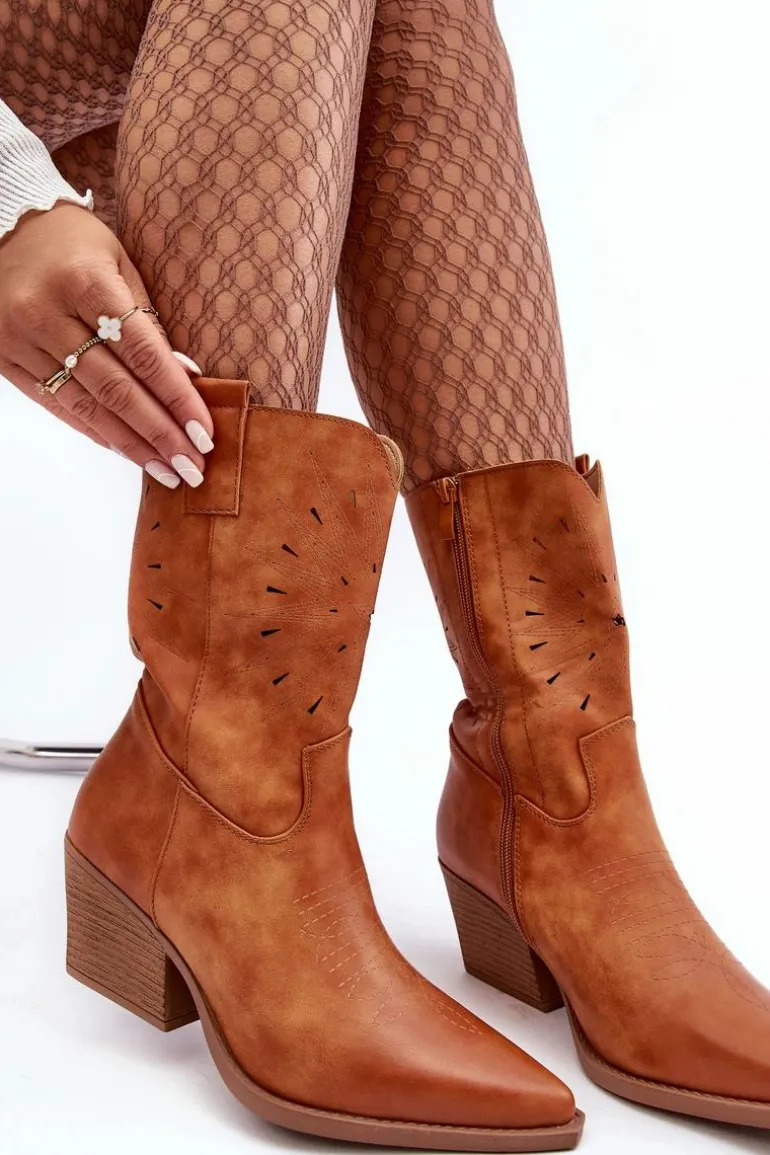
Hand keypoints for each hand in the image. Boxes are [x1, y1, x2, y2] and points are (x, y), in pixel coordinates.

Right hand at [0, 202, 214, 487]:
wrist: (5, 229)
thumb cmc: (77, 246)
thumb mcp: (121, 263)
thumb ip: (149, 321)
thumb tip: (188, 379)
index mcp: (84, 280)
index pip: (142, 353)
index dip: (176, 398)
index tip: (204, 433)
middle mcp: (46, 312)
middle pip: (115, 388)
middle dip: (160, 434)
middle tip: (193, 469)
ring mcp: (19, 338)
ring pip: (86, 405)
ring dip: (132, 445)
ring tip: (168, 471)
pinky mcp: (4, 358)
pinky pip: (57, 405)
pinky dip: (97, 432)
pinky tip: (128, 451)